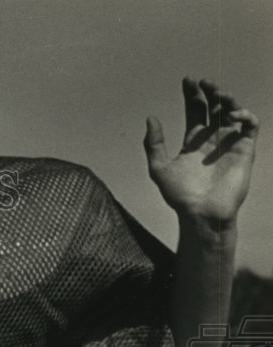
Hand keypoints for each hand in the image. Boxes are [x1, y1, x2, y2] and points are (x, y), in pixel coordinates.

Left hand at [144, 78, 258, 227]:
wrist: (201, 212)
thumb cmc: (179, 195)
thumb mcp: (159, 168)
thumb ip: (154, 144)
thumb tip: (150, 118)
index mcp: (193, 140)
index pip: (195, 110)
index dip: (192, 94)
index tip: (187, 80)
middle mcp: (212, 138)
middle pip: (214, 106)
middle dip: (210, 91)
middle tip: (204, 82)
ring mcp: (229, 142)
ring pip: (233, 111)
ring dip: (227, 98)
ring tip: (218, 93)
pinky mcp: (245, 149)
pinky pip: (250, 125)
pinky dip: (244, 114)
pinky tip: (232, 114)